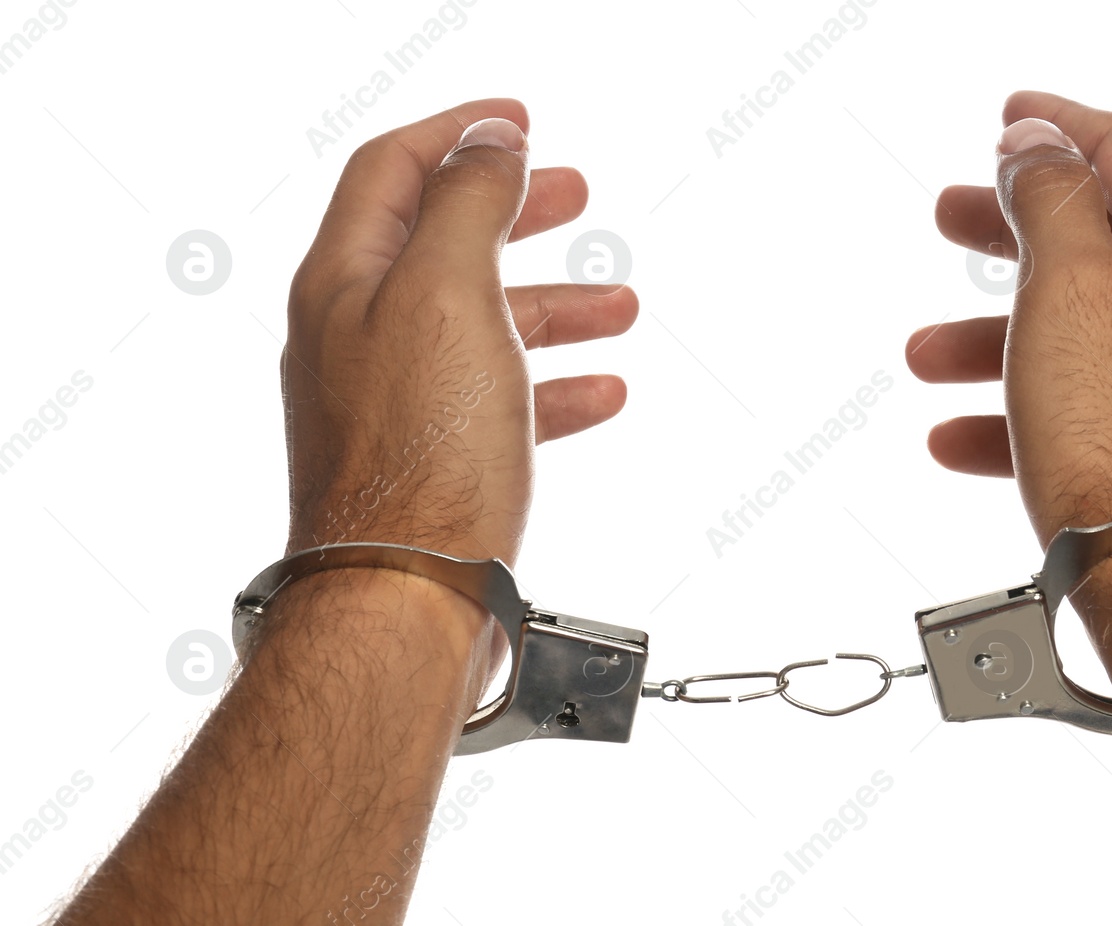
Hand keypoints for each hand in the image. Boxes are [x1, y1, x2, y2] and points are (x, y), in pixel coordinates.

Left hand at [281, 100, 636, 564]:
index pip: (394, 170)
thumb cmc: (420, 455)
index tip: (520, 122)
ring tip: (621, 306)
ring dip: (554, 306)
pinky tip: (600, 394)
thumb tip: (490, 144)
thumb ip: (468, 206)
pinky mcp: (428, 461)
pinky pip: (498, 403)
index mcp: (346, 282)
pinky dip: (553, 386)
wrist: (405, 599)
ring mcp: (391, 402)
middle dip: (515, 214)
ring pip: (481, 327)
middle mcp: (357, 336)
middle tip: (576, 194)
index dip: (459, 133)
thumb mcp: (448, 295)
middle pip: (441, 243)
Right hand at [908, 91, 1111, 544]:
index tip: (1010, 119)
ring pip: (1090, 331)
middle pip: (1105, 239)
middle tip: (954, 220)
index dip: (1059, 127)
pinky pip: (1098, 404)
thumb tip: (1039, 144)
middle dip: (1013, 234)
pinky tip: (964, 438)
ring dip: (1000, 336)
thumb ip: (1052, 199)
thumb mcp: (1069, 289)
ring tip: (926, 358)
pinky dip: (1030, 406)